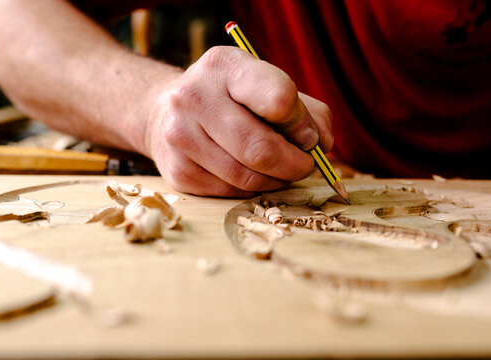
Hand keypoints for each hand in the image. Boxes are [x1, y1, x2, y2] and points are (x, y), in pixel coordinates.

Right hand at [146, 46, 332, 196]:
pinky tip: (252, 174)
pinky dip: (252, 189)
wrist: (168, 111)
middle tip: (305, 165)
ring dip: (276, 180)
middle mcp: (194, 97)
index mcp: (225, 66)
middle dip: (295, 164)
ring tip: (281, 169)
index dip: (302, 125)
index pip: (278, 99)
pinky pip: (231, 192)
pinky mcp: (177, 171)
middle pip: (261, 149)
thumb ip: (306, 111)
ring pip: (247, 177)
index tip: (309, 136)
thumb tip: (321, 144)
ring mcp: (179, 136)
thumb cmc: (232, 98)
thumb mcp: (268, 85)